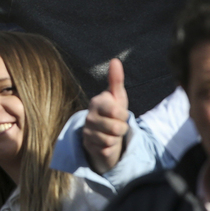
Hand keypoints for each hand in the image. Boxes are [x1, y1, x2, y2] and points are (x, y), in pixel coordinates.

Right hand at [83, 58, 130, 173]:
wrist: (103, 135)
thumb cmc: (112, 113)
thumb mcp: (117, 97)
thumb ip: (116, 79)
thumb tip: (115, 60)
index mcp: (96, 103)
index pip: (117, 111)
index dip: (123, 114)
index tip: (119, 113)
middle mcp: (88, 117)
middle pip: (117, 127)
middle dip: (122, 128)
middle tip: (116, 125)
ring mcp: (87, 132)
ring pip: (112, 140)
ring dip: (116, 139)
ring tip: (111, 134)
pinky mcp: (88, 147)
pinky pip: (107, 150)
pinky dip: (111, 149)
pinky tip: (105, 143)